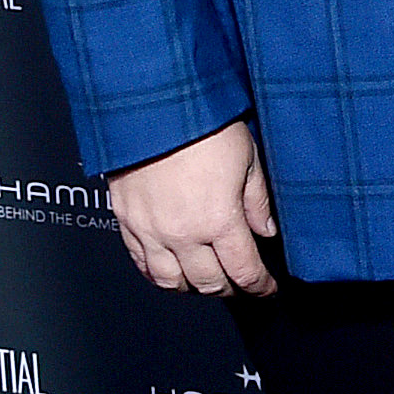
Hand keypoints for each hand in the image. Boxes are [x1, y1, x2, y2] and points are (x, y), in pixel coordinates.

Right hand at [106, 119, 280, 296]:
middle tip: (240, 284)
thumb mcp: (247, 157)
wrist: (154, 104)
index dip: (260, 285)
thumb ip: (257, 201)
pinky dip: (158, 274)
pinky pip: (141, 263)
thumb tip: (266, 231)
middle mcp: (183, 233)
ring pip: (171, 282)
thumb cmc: (203, 123)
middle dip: (229, 289)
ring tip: (206, 280)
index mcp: (219, 220)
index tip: (266, 288)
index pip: (244, 271)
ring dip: (193, 287)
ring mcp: (151, 230)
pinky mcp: (127, 221)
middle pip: (209, 283)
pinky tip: (170, 270)